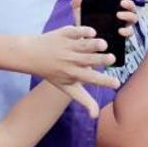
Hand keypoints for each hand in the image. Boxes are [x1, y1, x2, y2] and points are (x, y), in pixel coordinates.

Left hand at [19, 0, 119, 117]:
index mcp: (73, 73)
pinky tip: (92, 32)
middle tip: (112, 59)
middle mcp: (70, 60)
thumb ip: (84, 100)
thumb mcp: (67, 88)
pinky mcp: (63, 33)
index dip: (104, 82)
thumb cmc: (53, 73)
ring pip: (82, 45)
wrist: (30, 55)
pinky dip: (83, 30)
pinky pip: (74, 31)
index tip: (117, 83)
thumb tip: (95, 116)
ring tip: (103, 44)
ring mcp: (67, 46)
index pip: (91, 79)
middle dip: (101, 60)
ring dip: (94, 44)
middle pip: (88, 60)